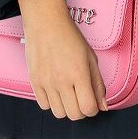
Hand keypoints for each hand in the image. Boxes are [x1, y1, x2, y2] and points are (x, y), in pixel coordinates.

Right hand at [17, 0, 108, 118]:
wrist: (45, 23)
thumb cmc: (70, 37)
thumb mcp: (91, 58)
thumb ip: (98, 84)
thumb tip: (103, 106)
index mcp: (79, 74)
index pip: (88, 108)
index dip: (94, 109)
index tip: (93, 102)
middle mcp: (62, 81)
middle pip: (74, 115)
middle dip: (81, 111)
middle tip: (81, 99)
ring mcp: (46, 82)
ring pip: (58, 113)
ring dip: (66, 108)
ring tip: (68, 95)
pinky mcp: (34, 81)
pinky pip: (44, 105)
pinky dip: (52, 103)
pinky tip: (56, 91)